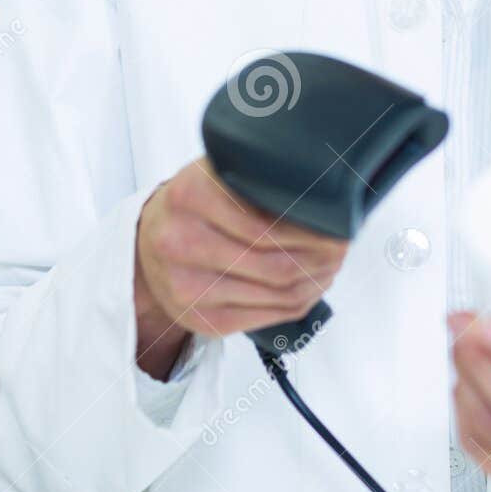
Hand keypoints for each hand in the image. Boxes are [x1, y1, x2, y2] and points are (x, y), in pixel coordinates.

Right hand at [134, 156, 347, 378]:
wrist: (147, 242)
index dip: (313, 230)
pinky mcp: (200, 321)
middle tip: (343, 245)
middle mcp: (181, 244)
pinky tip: (310, 285)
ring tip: (331, 263)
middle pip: (276, 265)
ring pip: (278, 295)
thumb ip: (258, 174)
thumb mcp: (217, 170)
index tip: (339, 222)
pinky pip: (268, 318)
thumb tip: (325, 185)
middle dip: (322, 257)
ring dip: (316, 280)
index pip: (267, 225)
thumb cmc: (195, 202)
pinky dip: (299, 302)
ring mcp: (187, 289)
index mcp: (189, 196)